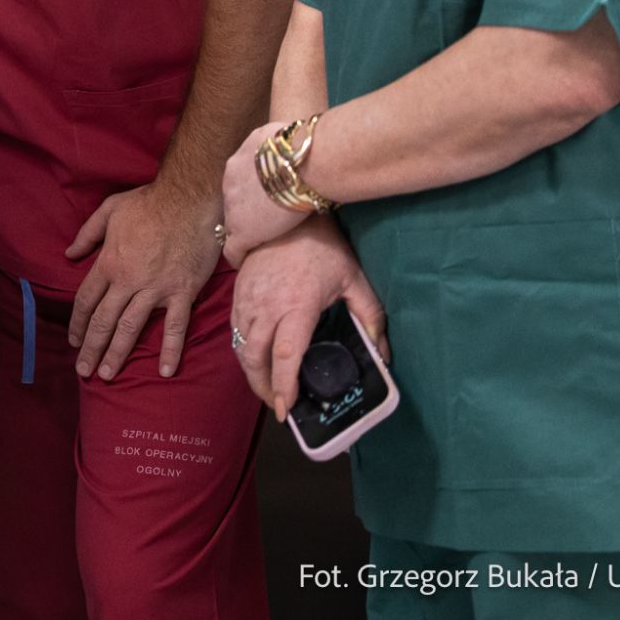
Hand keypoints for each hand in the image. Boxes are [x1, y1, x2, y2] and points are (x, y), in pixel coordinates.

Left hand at [64, 182, 220, 379]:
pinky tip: (165, 371)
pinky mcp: (182, 292)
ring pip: (131, 327)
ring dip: (117, 353)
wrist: (190, 198)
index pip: (87, 300)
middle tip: (83, 371)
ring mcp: (156, 289)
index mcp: (109, 262)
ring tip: (107, 375)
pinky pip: (175, 326)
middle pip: (104, 320)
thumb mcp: (110, 210)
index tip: (73, 341)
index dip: (78, 324)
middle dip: (92, 348)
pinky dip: (171, 350)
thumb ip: (87, 234)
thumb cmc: (150, 202)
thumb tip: (68, 254)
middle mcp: (128, 281)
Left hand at [220, 122, 311, 265]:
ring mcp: (233, 209)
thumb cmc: (302, 145)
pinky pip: (233, 250)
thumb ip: (273, 143)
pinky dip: (239, 256)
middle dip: (247, 211)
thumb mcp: (280, 133)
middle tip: (265, 222)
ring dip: (246, 231)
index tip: (263, 202)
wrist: (305, 164)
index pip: (239, 183)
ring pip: (233, 224)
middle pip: (234, 202)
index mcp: (237, 163)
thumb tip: (286, 142)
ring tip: (258, 243)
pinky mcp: (243, 232)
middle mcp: (229, 184)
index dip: (251, 194)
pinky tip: (246, 262)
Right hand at [230, 216, 386, 420]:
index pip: (285, 356)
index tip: (285, 409)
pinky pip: (235, 330)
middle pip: (254, 359)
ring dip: (251, 370)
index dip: (283, 387)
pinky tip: (256, 355)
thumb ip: (370, 316)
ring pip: (241, 346)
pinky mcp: (237, 292)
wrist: (285, 210)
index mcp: (296, 306)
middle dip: (262, 387)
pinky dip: (243, 349)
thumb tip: (384, 353)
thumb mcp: (354, 279)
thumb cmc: (323, 246)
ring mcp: (247, 299)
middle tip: (277, 404)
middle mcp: (266, 307)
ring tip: (267, 384)